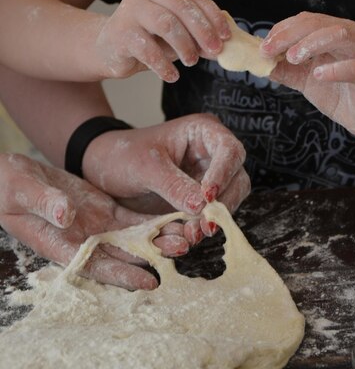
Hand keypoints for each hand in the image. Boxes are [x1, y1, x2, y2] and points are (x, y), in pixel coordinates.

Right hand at [0, 155, 190, 289]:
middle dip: (151, 256)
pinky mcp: (103, 211)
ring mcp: (96, 227)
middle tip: (181, 253)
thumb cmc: (8, 187)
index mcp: (60, 245)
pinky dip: (152, 221)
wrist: (10, 176)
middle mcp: (83, 241)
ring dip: (157, 238)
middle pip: (122, 255)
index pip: (96, 266)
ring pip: (132, 238)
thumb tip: (67, 215)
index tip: (148, 281)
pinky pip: (131, 219)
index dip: (122, 275)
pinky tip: (173, 218)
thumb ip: (44, 203)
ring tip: (186, 236)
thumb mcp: (21, 191)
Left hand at [82, 113, 250, 242]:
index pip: (229, 150)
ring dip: (213, 218)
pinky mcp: (199, 200)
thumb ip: (174, 185)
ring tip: (193, 234)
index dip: (224, 174)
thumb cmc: (122, 154)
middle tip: (204, 225)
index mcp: (202, 132)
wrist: (102, 169)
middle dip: (222, 203)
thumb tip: (202, 206)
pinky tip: (188, 236)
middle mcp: (211, 154)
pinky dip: (202, 226)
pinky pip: (210, 214)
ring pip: (228, 200)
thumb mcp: (146, 167)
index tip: (208, 197)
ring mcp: (207, 178)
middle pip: (236, 178)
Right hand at [96, 0, 230, 80]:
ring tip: (191, 61)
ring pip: (166, 24)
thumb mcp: (176, 33)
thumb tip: (223, 47)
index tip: (226, 36)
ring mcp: (130, 10)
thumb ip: (198, 36)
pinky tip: (172, 75)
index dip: (213, 16)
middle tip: (214, 50)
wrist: (109, 49)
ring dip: (184, 46)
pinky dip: (164, 65)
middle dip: (202, 30)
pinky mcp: (121, 33)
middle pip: (181, 7)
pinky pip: (148, 50)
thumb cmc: (148, 38)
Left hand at [261, 12, 354, 139]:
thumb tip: (259, 63)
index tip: (263, 46)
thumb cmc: (338, 92)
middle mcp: (351, 36)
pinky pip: (354, 67)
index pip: (306, 20)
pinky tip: (318, 75)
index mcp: (335, 31)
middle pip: (318, 23)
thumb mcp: (304, 78)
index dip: (282, 30)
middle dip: (289, 35)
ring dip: (311, 44)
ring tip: (292, 57)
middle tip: (269, 50)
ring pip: (339, 35)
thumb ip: (284, 69)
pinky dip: (334, 70)